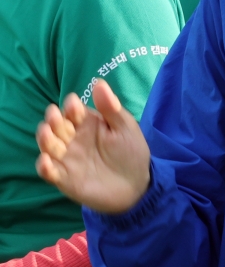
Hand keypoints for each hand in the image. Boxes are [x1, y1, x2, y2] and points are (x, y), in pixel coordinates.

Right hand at [35, 80, 150, 214]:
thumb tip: (98, 82)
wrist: (137, 185)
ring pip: (49, 146)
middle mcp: (73, 139)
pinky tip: (46, 161)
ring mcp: (67, 158)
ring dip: (44, 139)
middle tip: (56, 116)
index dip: (72, 107)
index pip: (74, 111)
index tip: (74, 104)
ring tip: (46, 132)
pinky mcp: (64, 178)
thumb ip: (111, 108)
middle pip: (57, 127)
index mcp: (87, 123)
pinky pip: (49, 172)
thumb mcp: (125, 127)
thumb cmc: (130, 151)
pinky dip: (45, 168)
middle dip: (54, 120)